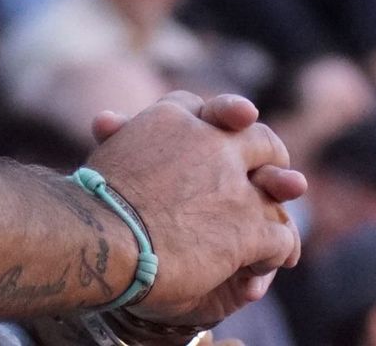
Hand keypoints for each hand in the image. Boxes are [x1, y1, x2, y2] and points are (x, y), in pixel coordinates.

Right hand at [85, 93, 303, 327]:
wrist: (103, 240)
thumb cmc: (94, 203)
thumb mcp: (107, 154)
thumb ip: (120, 135)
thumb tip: (107, 118)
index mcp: (172, 119)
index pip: (206, 108)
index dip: (218, 120)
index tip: (222, 131)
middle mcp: (211, 142)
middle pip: (258, 137)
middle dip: (270, 153)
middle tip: (275, 168)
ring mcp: (234, 185)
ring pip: (278, 186)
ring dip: (279, 206)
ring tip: (278, 224)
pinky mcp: (248, 227)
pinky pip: (281, 235)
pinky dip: (278, 251)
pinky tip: (261, 265)